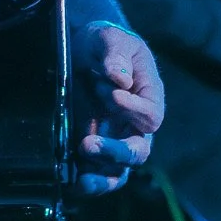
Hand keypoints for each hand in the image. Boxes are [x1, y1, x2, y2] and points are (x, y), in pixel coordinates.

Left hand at [71, 23, 164, 195]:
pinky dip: (86, 181)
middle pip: (138, 150)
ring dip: (102, 179)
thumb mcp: (109, 37)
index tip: (110, 93)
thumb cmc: (105, 44)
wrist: (85, 51)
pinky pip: (97, 173)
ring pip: (119, 171)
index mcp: (149, 96)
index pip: (151, 115)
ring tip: (82, 181)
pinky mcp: (95, 149)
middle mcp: (136, 124)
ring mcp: (116, 140)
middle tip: (88, 144)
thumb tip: (119, 79)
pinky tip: (70, 182)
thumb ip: (115, 54)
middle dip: (115, 151)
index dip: (132, 110)